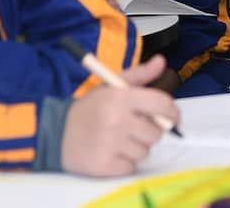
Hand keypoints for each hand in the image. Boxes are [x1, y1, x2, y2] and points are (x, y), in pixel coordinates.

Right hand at [60, 55, 180, 176]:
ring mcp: (111, 145)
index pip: (161, 104)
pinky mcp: (105, 166)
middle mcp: (118, 120)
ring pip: (145, 151)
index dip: (172, 112)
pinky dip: (125, 163)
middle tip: (134, 127)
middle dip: (149, 131)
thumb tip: (161, 62)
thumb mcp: (112, 86)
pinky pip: (131, 167)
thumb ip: (140, 75)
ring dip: (136, 147)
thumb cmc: (90, 108)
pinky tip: (112, 152)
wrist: (57, 133)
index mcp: (121, 98)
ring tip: (119, 139)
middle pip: (156, 132)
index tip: (172, 117)